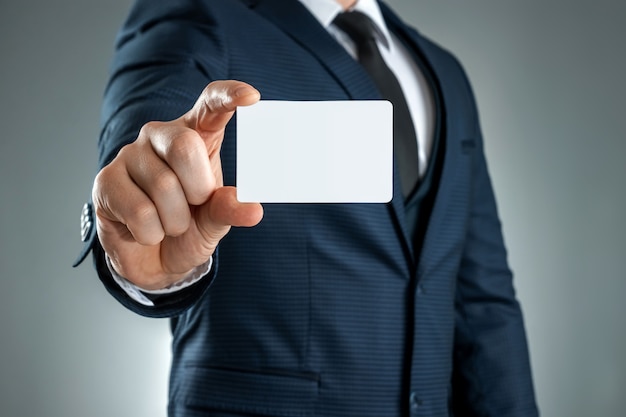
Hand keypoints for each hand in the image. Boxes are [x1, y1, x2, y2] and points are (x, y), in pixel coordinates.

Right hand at [92, 80, 263, 289]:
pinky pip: (140, 212)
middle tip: (194, 206)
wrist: (154, 261)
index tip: (251, 97)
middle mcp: (158, 136)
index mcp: (194, 135)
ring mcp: (128, 156)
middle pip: (184, 146)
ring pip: (163, 187)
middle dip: (198, 189)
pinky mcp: (105, 181)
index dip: (228, 96)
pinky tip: (145, 232)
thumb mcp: (215, 219)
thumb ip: (229, 209)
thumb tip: (253, 209)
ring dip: (175, 221)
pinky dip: (152, 233)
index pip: (210, 105)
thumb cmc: (188, 228)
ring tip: (168, 224)